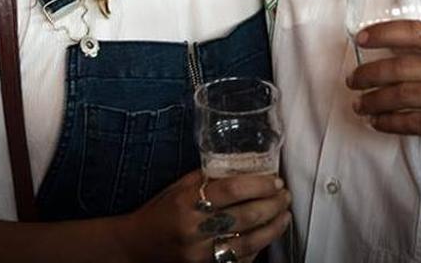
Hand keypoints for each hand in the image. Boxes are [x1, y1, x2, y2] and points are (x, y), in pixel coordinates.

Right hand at [115, 169, 290, 262]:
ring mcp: (200, 255)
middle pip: (245, 217)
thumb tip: (244, 166)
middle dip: (272, 205)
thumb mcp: (179, 188)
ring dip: (272, 229)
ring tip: (285, 216)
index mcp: (188, 203)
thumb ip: (208, 178)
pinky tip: (267, 237)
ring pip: (248, 243)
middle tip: (285, 197)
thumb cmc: (159, 212)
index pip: (232, 190)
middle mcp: (195, 230)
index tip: (275, 181)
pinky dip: (257, 250)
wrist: (135, 248)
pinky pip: (238, 262)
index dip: (259, 185)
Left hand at [347, 20, 420, 168]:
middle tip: (353, 80)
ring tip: (360, 104)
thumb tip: (392, 54)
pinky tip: (378, 122)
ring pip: (403, 95)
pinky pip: (413, 123)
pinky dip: (390, 123)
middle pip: (402, 66)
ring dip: (374, 101)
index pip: (416, 32)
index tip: (360, 38)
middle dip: (370, 73)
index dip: (384, 32)